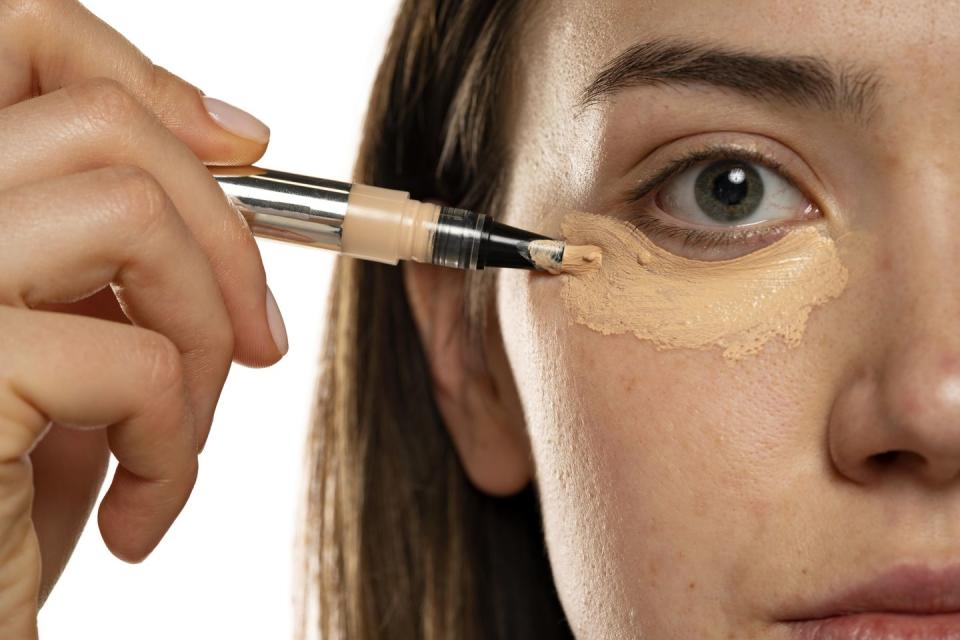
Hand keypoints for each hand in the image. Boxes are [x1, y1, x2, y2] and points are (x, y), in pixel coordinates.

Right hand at [0, 1, 288, 636]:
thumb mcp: (61, 347)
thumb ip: (110, 243)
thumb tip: (231, 138)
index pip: (13, 37)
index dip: (142, 80)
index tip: (241, 153)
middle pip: (98, 120)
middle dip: (220, 230)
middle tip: (258, 340)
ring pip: (129, 212)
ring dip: (203, 337)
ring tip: (182, 434)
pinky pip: (141, 358)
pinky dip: (178, 444)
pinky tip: (138, 512)